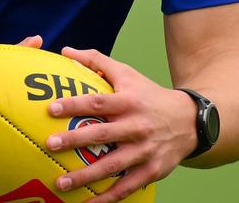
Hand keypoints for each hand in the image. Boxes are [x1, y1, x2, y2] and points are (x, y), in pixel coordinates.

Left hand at [44, 47, 196, 200]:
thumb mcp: (127, 74)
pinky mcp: (151, 171)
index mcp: (129, 101)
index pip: (98, 102)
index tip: (51, 109)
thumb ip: (96, 61)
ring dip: (85, 175)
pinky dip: (107, 198)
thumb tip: (65, 50)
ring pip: (113, 166)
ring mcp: (145, 151)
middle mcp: (137, 126)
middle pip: (103, 134)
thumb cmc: (148, 95)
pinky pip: (126, 188)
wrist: (189, 121)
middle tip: (49, 144)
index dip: (74, 105)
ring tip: (60, 182)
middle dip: (74, 141)